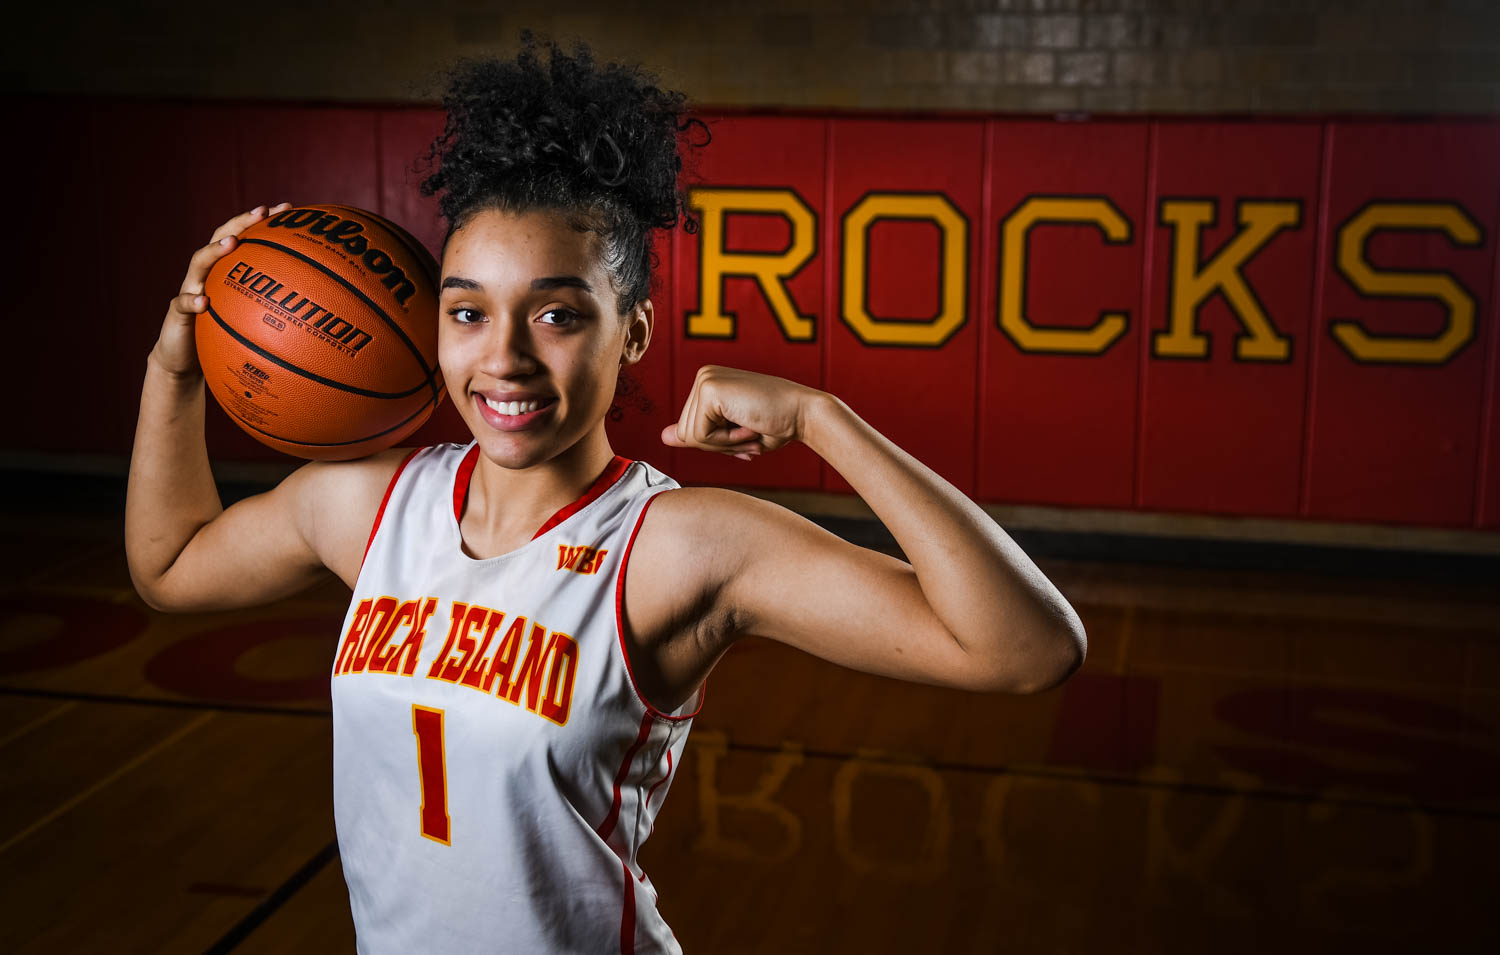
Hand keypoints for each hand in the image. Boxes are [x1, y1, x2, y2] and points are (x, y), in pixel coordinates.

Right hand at [151, 202, 293, 377]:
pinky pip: (182, 303)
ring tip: (231, 243)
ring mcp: (190, 289)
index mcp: (227, 272)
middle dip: (241, 222)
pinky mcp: (177, 313)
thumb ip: (277, 310)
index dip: (263, 222)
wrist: (185, 362)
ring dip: (214, 251)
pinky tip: (204, 301)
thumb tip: (323, 311)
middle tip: (262, 211)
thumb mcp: (254, 322)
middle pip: (221, 239)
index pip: (245, 238)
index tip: (288, 208)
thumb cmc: (224, 339)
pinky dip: (192, 300)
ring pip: (198, 264)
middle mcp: (208, 275)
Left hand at [660, 365, 824, 460]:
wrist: (803, 414)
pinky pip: (700, 435)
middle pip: (686, 433)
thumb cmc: (774, 424)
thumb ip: (699, 435)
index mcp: (707, 384)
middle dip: (719, 446)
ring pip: (691, 436)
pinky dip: (726, 441)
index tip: (745, 432)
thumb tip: (664, 437)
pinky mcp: (709, 390)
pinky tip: (748, 425)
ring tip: (750, 427)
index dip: (717, 444)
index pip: (690, 431)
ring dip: (725, 444)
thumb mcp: (730, 435)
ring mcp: (705, 380)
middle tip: (750, 431)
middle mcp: (704, 377)